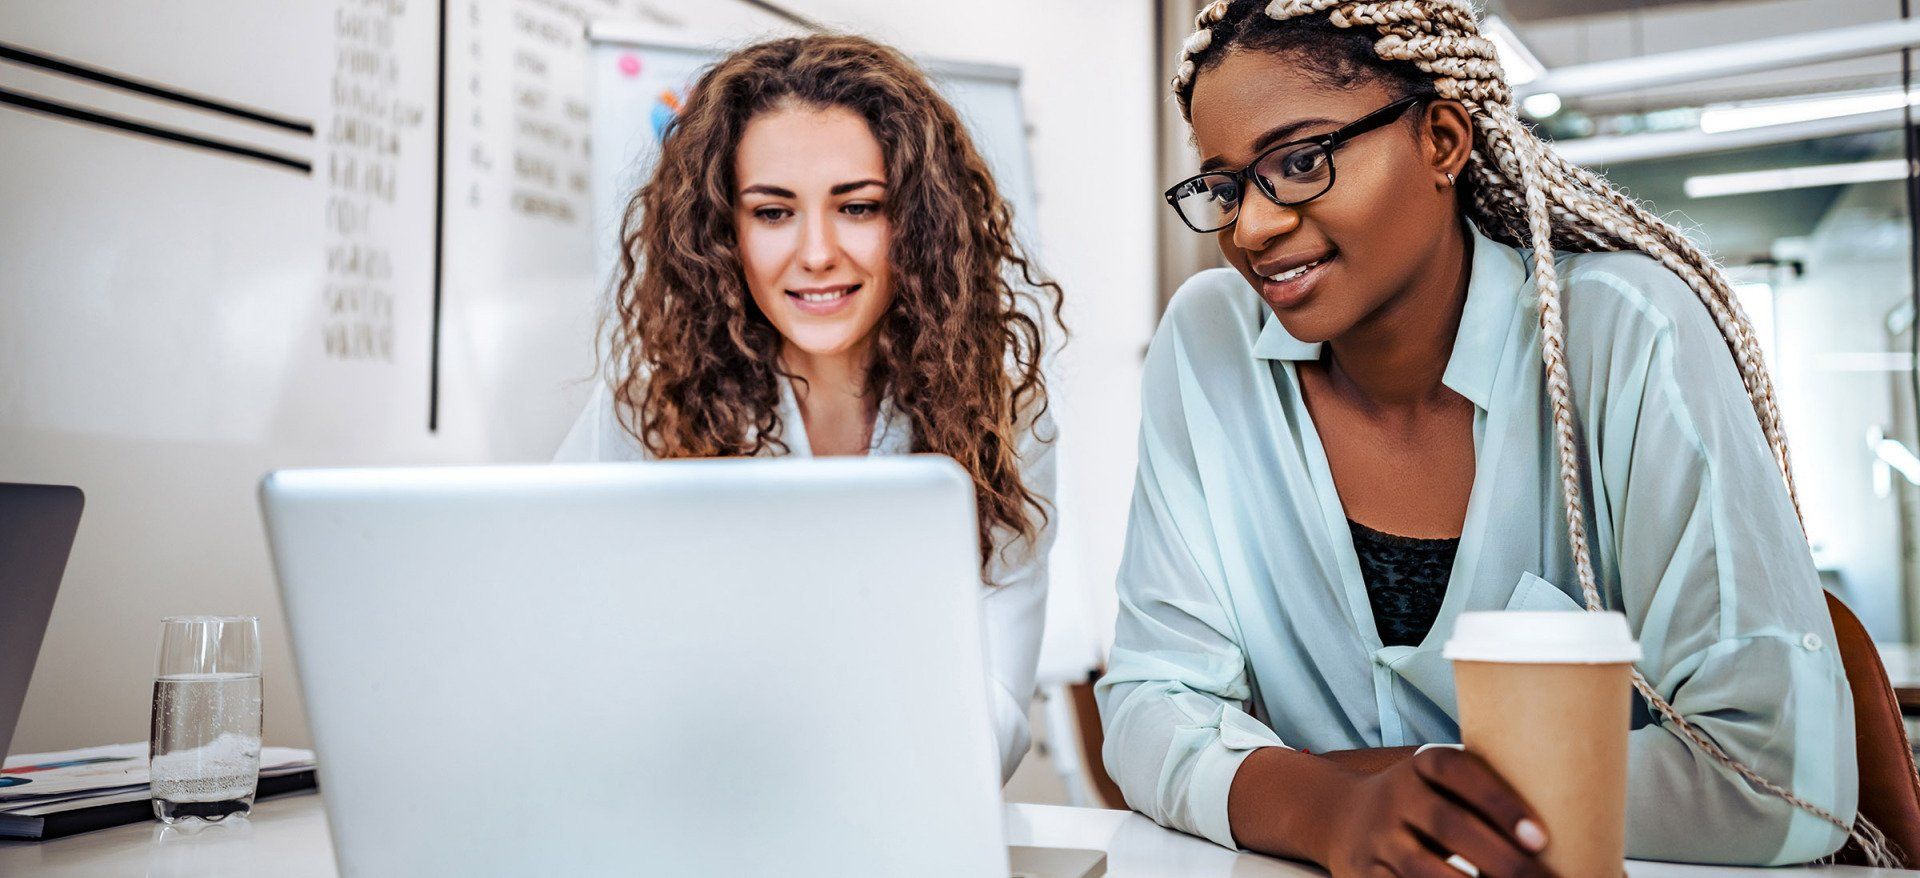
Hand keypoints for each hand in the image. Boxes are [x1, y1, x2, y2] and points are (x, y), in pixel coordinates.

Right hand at [1324, 747, 1551, 877]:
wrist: (1342, 816)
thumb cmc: (1425, 802)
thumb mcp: (1443, 784)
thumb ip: (1486, 794)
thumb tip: (1575, 829)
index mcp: (1422, 765)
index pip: (1459, 772)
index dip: (1499, 802)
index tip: (1541, 838)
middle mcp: (1396, 796)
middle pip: (1447, 824)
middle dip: (1500, 859)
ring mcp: (1377, 837)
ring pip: (1422, 869)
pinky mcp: (1365, 873)